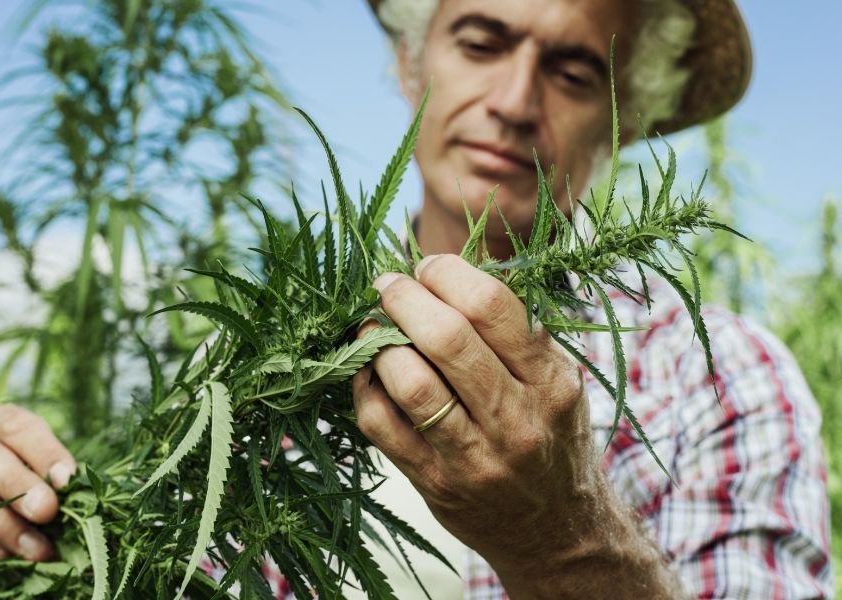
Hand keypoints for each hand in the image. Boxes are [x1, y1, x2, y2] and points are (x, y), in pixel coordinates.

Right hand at [0, 404, 75, 560]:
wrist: (5, 497)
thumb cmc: (36, 474)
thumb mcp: (50, 464)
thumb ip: (58, 475)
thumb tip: (72, 492)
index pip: (15, 427)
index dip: (43, 453)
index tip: (66, 480)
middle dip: (17, 486)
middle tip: (47, 511)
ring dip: (3, 524)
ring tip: (36, 547)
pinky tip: (7, 554)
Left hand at [353, 254, 597, 575]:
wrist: (558, 532)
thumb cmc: (551, 438)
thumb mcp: (557, 380)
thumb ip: (514, 330)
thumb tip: (446, 272)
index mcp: (550, 380)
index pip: (490, 305)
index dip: (445, 272)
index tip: (426, 267)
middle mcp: (515, 419)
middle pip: (445, 338)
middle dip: (403, 298)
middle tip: (387, 286)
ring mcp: (473, 457)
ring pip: (409, 382)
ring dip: (378, 342)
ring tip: (373, 327)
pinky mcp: (435, 484)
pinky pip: (381, 425)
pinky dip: (364, 387)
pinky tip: (368, 372)